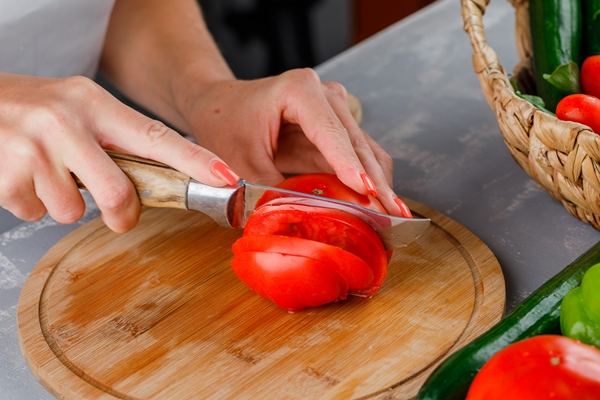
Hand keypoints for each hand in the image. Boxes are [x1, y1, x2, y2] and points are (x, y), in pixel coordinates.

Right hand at [0, 73, 237, 231]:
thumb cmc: (34, 111)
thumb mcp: (79, 111)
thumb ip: (115, 143)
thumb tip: (158, 182)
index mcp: (94, 103)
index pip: (154, 136)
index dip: (194, 161)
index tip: (225, 178)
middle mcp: (65, 121)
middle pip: (118, 191)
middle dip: (122, 214)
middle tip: (118, 213)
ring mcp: (33, 147)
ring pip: (73, 211)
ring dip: (65, 204)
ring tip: (48, 174)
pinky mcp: (4, 173)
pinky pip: (36, 214)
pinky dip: (32, 205)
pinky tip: (24, 178)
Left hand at [181, 69, 408, 216]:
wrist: (220, 104)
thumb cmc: (225, 122)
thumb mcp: (240, 160)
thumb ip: (268, 191)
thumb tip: (296, 223)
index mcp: (299, 90)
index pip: (331, 134)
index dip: (351, 166)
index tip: (369, 193)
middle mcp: (325, 95)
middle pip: (358, 144)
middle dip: (376, 183)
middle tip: (393, 217)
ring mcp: (335, 110)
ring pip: (366, 152)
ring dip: (379, 186)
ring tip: (392, 219)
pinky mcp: (336, 128)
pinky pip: (358, 157)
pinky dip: (368, 182)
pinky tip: (378, 208)